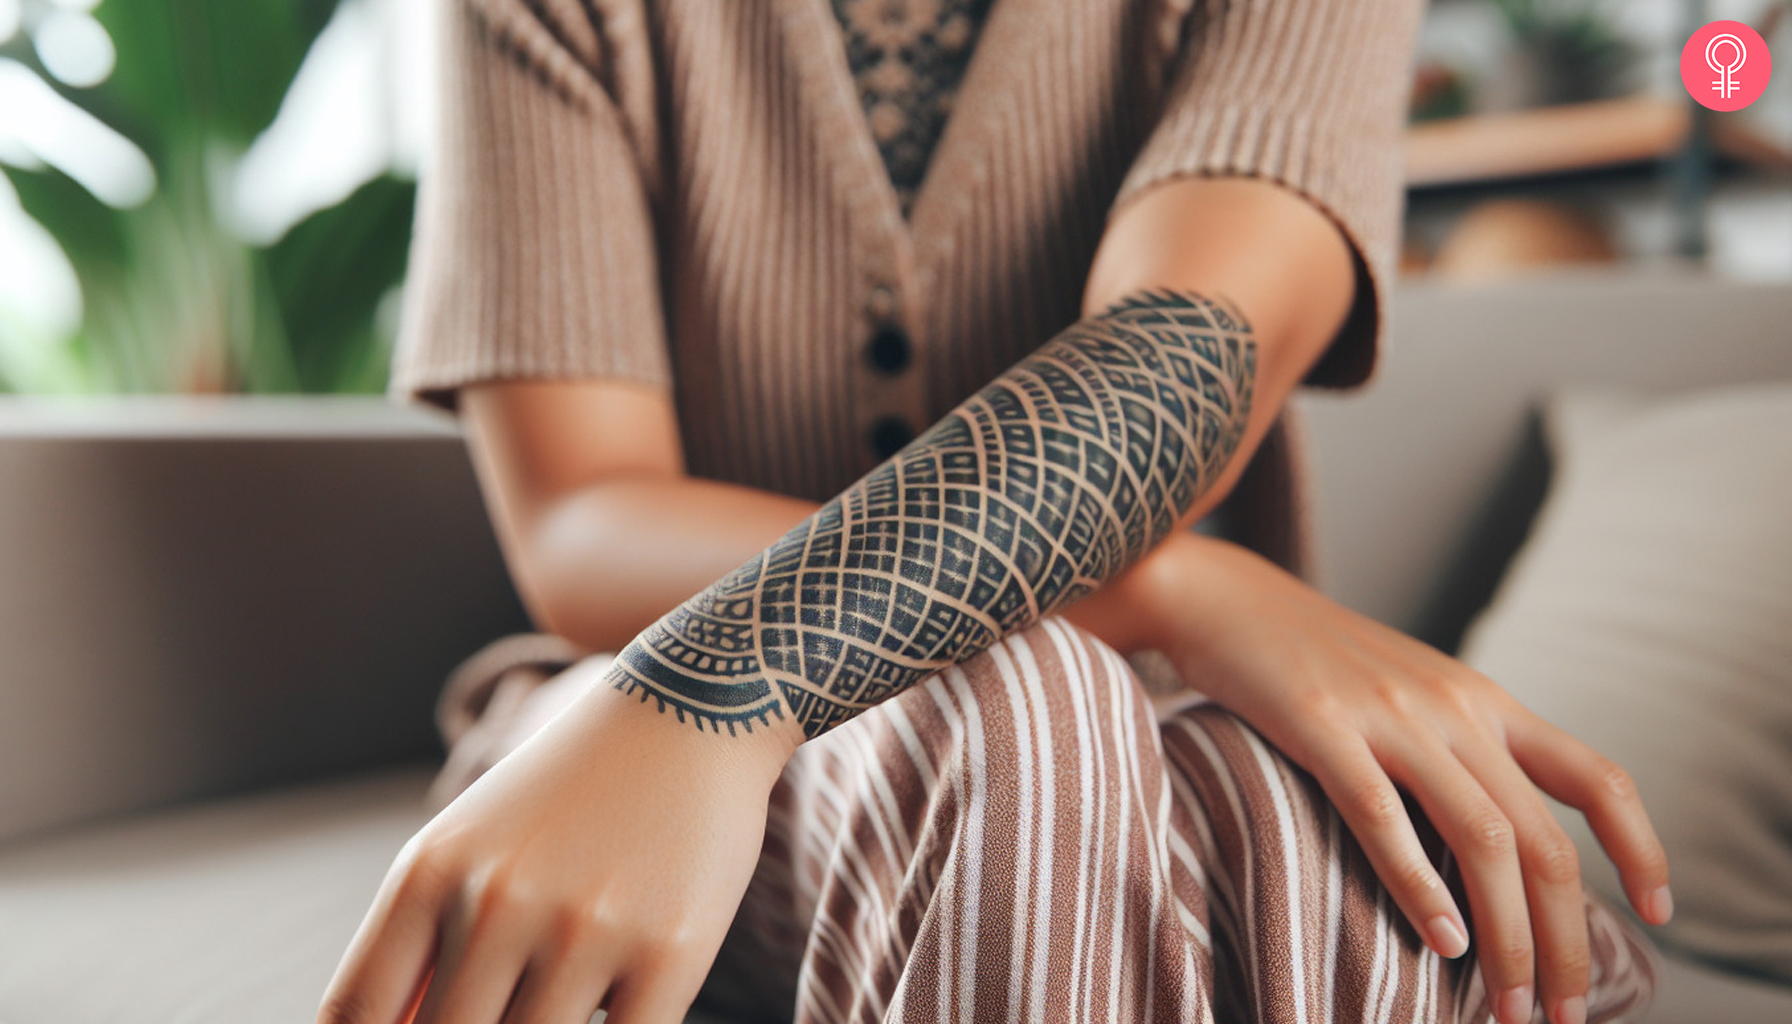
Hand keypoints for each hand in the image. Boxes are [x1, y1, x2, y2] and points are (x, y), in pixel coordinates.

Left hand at [317, 655, 799, 1023]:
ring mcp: (584, 930)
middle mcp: (497, 902)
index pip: (355, 1011)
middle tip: (507, 1001)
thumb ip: (421, 945)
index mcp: (430, 873)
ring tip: (558, 990)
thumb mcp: (471, 845)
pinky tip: (613, 1004)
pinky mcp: (669, 952)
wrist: (693, 708)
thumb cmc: (570, 793)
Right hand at [1130, 535, 1670, 1023]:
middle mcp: (1455, 708)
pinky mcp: (1321, 726)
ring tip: (1506, 1003)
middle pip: (1543, 840)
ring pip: (1482, 838)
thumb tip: (1501, 849)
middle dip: (1565, 941)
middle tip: (1564, 1012)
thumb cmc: (1318, 662)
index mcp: (1485, 702)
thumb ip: (1461, 753)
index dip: (1641, 851)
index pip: (1597, 778)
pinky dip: (1420, 888)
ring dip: (1506, 937)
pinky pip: (1383, 817)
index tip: (1658, 916)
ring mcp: (1391, 717)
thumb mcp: (1413, 694)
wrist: (1229, 599)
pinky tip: (1441, 940)